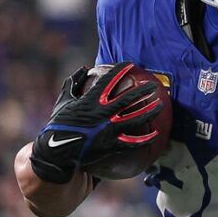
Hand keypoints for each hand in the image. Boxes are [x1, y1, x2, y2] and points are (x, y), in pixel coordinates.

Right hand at [29, 64, 165, 183]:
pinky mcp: (111, 145)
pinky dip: (145, 139)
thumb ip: (73, 83)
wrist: (57, 152)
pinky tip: (156, 135)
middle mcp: (103, 114)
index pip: (109, 80)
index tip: (131, 64)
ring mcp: (108, 130)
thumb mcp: (63, 100)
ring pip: (135, 119)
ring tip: (160, 104)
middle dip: (142, 90)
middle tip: (153, 85)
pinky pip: (132, 142)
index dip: (121, 71)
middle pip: (128, 99)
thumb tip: (84, 69)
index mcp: (91, 100)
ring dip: (150, 111)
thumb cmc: (59, 124)